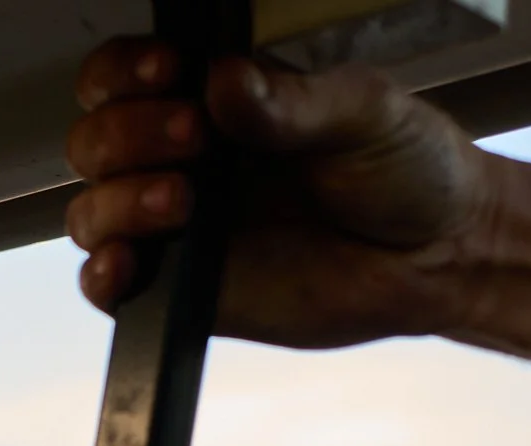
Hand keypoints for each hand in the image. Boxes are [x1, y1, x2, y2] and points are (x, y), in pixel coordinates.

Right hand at [66, 38, 530, 371]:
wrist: (439, 257)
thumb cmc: (406, 171)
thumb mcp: (360, 112)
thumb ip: (289, 100)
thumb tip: (222, 78)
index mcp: (215, 99)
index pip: (125, 75)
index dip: (124, 72)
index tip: (166, 72)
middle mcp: (183, 158)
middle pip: (94, 141)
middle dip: (127, 134)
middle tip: (193, 137)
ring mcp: (176, 226)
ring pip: (91, 211)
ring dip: (118, 201)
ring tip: (182, 201)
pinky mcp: (182, 289)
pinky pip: (108, 285)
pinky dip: (102, 274)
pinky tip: (128, 263)